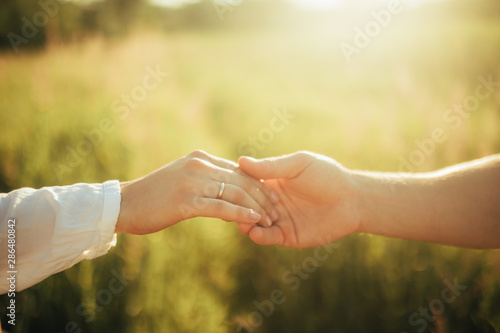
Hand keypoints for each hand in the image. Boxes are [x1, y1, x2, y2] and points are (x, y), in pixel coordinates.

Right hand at [116, 150, 279, 234]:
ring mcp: (193, 182)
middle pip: (242, 180)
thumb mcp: (182, 179)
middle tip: (277, 211)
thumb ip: (204, 178)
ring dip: (255, 208)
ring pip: (235, 193)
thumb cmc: (153, 196)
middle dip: (262, 197)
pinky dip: (239, 214)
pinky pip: (220, 207)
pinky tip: (252, 221)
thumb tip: (226, 187)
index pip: (239, 170)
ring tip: (269, 220)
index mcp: (200, 159)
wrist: (123, 204)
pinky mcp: (186, 201)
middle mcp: (199, 165)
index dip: (258, 185)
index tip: (272, 198)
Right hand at [237, 152, 361, 247]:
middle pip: (246, 206)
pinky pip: (268, 238)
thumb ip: (271, 167)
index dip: (236, 187)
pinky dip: (259, 236)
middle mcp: (272, 201)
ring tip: (243, 221)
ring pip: (253, 223)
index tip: (226, 187)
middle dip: (238, 208)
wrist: (352, 199)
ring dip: (245, 223)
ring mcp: (279, 220)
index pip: (246, 185)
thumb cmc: (328, 175)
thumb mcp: (298, 165)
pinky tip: (255, 232)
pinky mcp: (288, 236)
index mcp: (272, 182)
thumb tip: (241, 161)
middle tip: (232, 209)